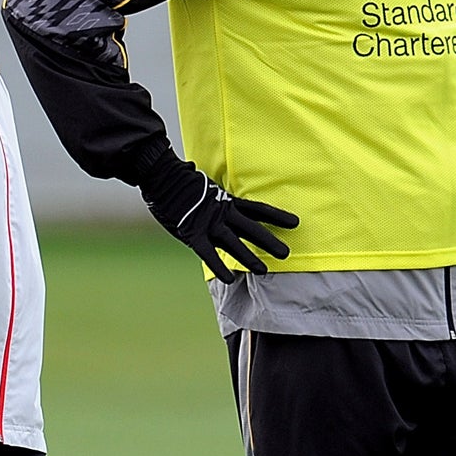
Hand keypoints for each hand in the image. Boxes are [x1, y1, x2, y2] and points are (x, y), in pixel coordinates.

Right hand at [139, 157, 296, 276]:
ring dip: (249, 258)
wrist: (160, 175)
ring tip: (264, 271)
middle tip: (286, 254)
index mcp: (226, 200)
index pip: (257, 209)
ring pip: (234, 243)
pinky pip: (208, 253)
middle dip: (269, 242)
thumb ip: (216, 200)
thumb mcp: (205, 188)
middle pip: (251, 228)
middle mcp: (222, 212)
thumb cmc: (179, 181)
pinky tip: (230, 280)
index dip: (277, 216)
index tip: (295, 223)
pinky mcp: (192, 233)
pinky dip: (219, 267)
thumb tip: (223, 204)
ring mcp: (208, 223)